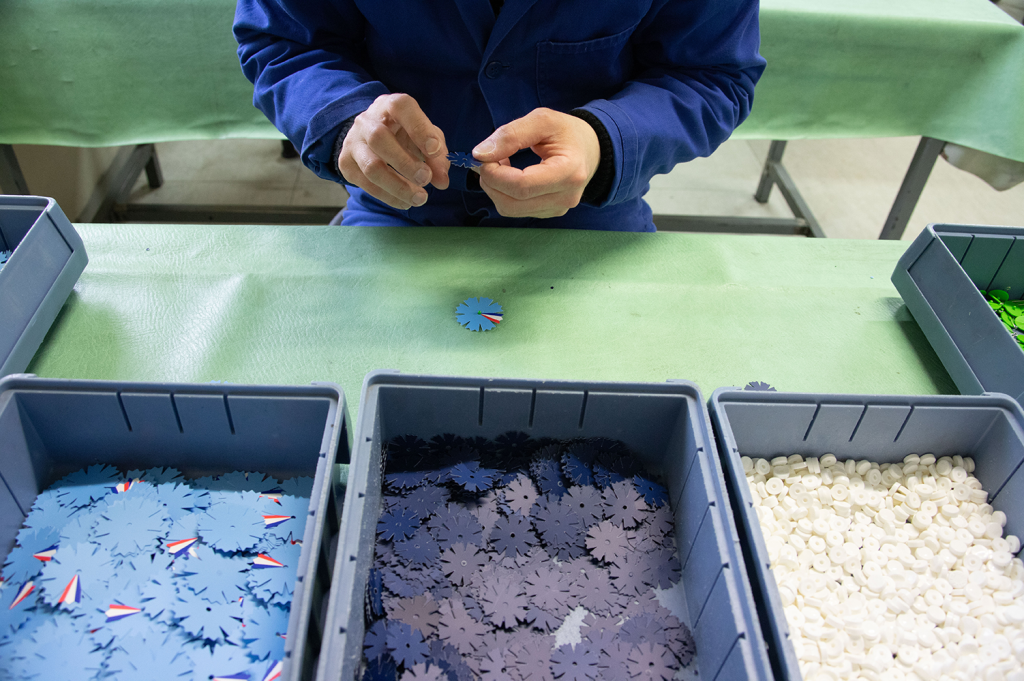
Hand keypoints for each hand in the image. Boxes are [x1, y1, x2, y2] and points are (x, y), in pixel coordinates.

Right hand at [339, 93, 449, 210]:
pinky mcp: (346, 164)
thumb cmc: (403, 134)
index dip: (419, 128)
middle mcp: (366, 120)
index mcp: (389, 105)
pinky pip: (365, 184)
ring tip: (420, 198)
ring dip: (398, 186)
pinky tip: (405, 202)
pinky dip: (388, 196)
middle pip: (379, 138)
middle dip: (405, 163)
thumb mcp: (424, 137)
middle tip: (426, 179)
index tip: (434, 150)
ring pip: (371, 166)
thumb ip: (437, 155)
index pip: (401, 107)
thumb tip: (442, 181)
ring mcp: (353, 142)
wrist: (368, 137)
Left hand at [473, 108, 600, 218]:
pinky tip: (511, 175)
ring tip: (501, 164)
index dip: (495, 174)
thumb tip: (480, 154)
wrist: (590, 149)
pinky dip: (504, 193)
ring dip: (495, 188)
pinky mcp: (549, 213)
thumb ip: (510, 135)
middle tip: (487, 159)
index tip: (483, 156)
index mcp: (569, 173)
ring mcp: (558, 209)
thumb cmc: (567, 132)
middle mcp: (565, 197)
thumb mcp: (542, 120)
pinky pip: (515, 209)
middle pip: (512, 203)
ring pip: (510, 209)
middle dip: (490, 182)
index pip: (522, 186)